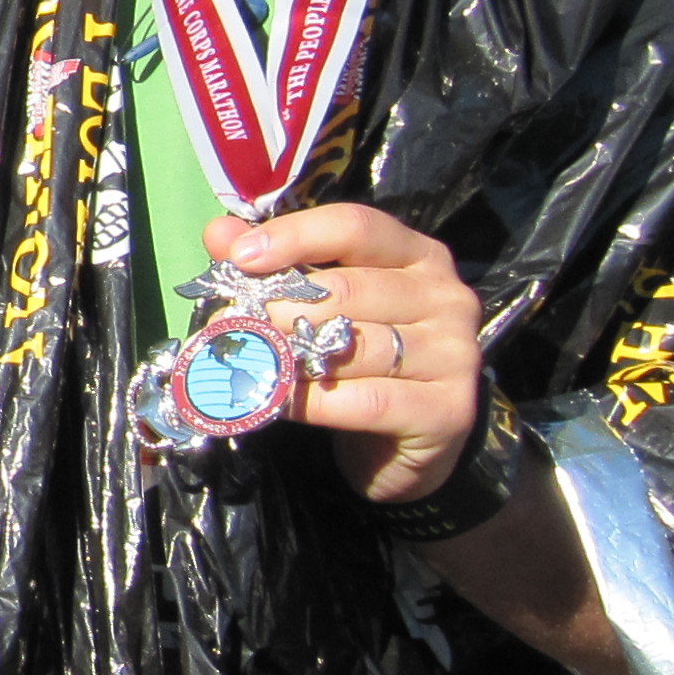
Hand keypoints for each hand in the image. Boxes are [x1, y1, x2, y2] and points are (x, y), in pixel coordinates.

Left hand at [201, 205, 484, 507]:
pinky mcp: (448, 409)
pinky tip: (275, 400)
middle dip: (276, 306)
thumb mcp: (322, 307)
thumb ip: (276, 266)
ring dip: (288, 354)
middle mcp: (446, 296)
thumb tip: (219, 233)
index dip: (296, 236)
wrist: (404, 447)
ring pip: (354, 346)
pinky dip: (311, 401)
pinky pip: (365, 400)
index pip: (357, 227)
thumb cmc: (358, 364)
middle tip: (226, 322)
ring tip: (243, 359)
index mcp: (418, 256)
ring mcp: (454, 353)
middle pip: (348, 289)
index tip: (240, 257)